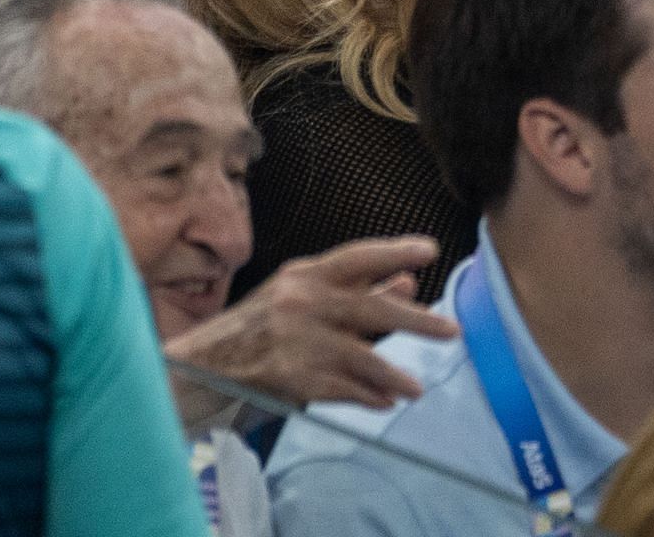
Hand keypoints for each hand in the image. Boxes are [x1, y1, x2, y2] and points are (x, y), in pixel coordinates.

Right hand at [163, 236, 458, 418]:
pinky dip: (367, 396)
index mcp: (304, 275)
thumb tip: (409, 282)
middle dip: (416, 321)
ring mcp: (297, 341)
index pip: (357, 257)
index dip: (395, 252)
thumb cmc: (261, 326)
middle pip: (370, 309)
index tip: (430, 251)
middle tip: (451, 329)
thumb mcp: (303, 297)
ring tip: (416, 388)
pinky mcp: (293, 377)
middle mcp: (301, 302)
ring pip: (361, 357)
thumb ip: (358, 290)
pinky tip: (385, 401)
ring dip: (393, 375)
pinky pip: (343, 389)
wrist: (203, 365)